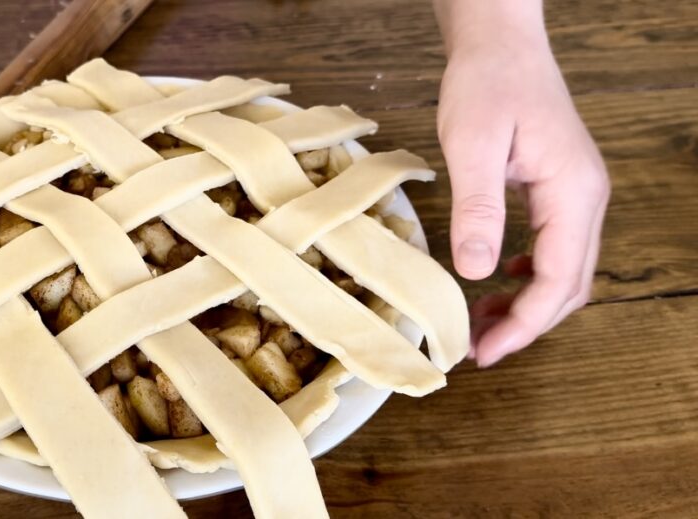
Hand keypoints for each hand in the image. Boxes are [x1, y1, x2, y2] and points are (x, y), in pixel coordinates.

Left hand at [435, 1, 609, 366]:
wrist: (500, 44)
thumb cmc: (487, 83)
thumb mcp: (472, 145)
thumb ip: (478, 209)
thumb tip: (477, 272)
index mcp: (572, 192)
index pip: (558, 279)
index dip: (524, 323)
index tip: (484, 351)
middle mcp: (586, 198)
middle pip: (569, 283)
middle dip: (527, 323)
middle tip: (479, 348)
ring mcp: (577, 194)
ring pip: (564, 269)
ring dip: (528, 302)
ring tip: (482, 322)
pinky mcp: (559, 189)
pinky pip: (554, 246)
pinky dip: (529, 273)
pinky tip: (499, 279)